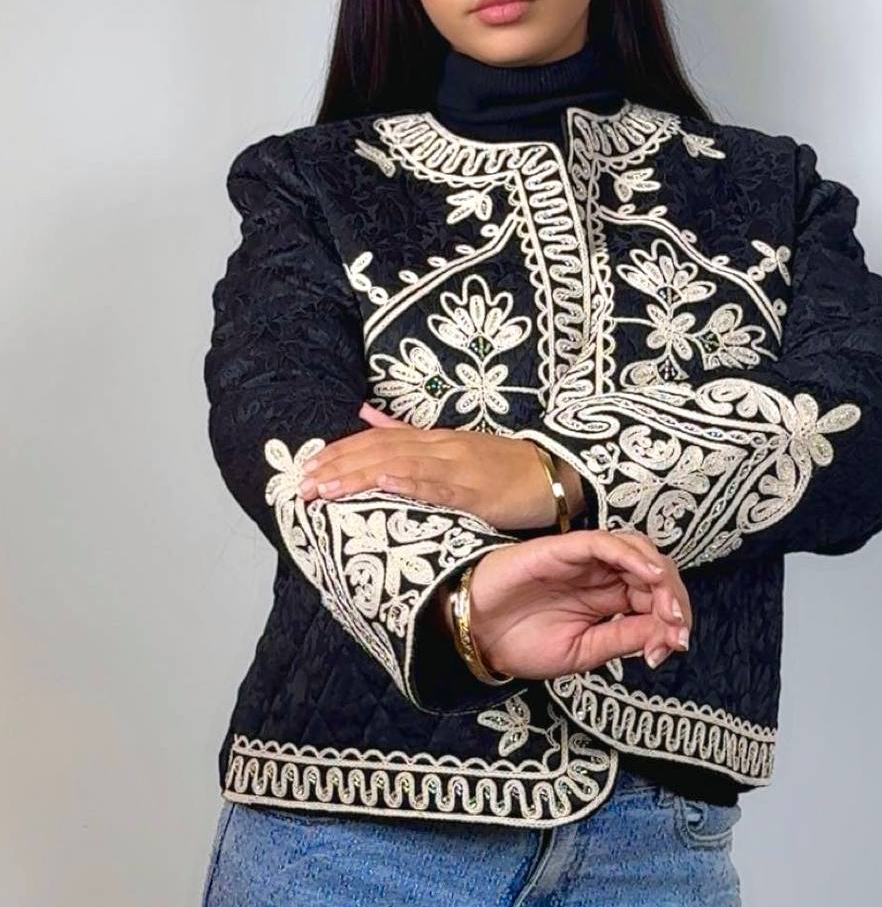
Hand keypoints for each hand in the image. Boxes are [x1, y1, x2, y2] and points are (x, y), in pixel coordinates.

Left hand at [297, 403, 582, 528]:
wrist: (554, 474)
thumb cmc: (504, 466)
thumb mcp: (453, 445)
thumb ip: (406, 432)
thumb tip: (366, 415)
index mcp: (434, 440)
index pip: (377, 440)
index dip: (341, 451)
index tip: (307, 465)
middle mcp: (440, 448)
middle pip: (381, 451)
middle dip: (338, 467)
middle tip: (302, 483)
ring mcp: (458, 467)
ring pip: (401, 467)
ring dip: (360, 477)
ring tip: (326, 488)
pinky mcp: (477, 491)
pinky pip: (440, 486)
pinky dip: (411, 483)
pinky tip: (385, 485)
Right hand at [439, 529, 692, 676]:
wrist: (477, 634)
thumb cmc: (523, 642)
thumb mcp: (583, 652)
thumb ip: (623, 638)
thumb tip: (668, 635)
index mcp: (609, 601)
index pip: (655, 598)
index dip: (672, 617)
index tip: (675, 645)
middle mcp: (603, 576)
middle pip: (655, 572)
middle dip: (674, 598)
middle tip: (676, 629)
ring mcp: (586, 560)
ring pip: (638, 550)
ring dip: (661, 575)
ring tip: (667, 607)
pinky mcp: (567, 547)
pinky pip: (607, 543)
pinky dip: (632, 555)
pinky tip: (648, 576)